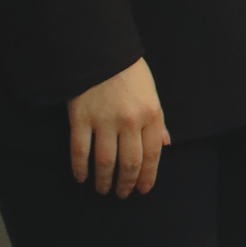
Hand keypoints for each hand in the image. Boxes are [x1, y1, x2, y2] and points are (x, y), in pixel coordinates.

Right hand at [65, 59, 166, 197]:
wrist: (101, 51)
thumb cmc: (129, 72)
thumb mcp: (151, 93)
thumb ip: (157, 121)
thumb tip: (165, 145)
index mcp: (151, 114)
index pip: (152, 154)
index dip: (147, 176)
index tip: (142, 190)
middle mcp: (130, 121)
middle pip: (129, 162)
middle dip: (127, 183)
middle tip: (122, 194)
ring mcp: (104, 121)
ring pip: (105, 161)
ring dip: (104, 180)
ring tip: (103, 190)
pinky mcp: (80, 118)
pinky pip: (80, 150)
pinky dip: (80, 167)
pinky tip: (81, 178)